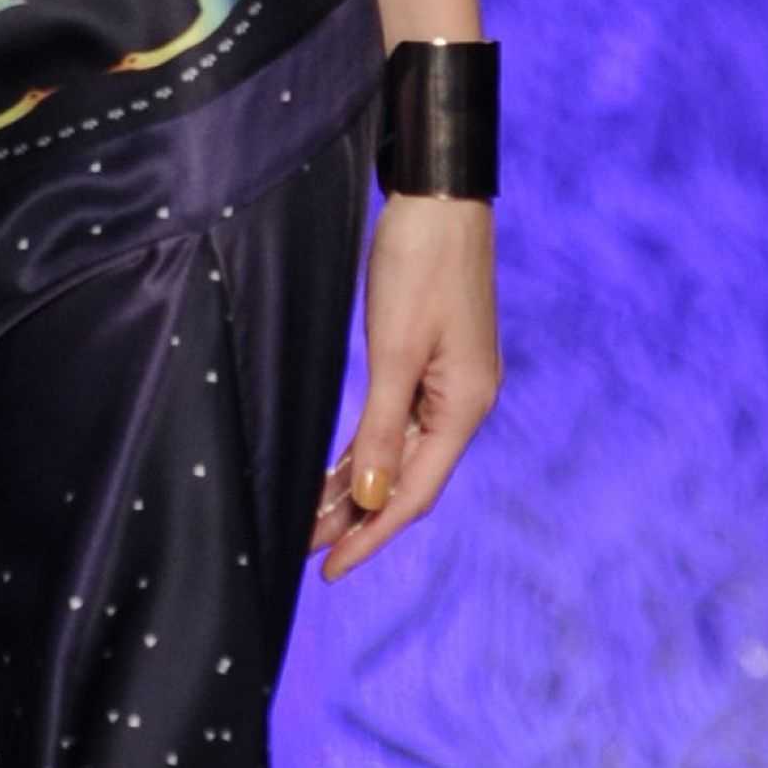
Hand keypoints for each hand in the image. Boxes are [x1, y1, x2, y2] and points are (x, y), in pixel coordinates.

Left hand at [312, 190, 497, 580]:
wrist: (439, 198)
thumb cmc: (419, 263)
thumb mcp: (395, 348)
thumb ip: (381, 426)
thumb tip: (370, 497)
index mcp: (464, 405)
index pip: (413, 492)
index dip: (372, 535)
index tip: (331, 569)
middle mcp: (462, 403)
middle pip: (406, 479)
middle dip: (357, 518)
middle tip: (304, 550)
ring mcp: (448, 385)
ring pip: (397, 455)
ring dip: (356, 488)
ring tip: (310, 522)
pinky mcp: (430, 364)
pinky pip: (395, 423)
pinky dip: (364, 451)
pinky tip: (336, 474)